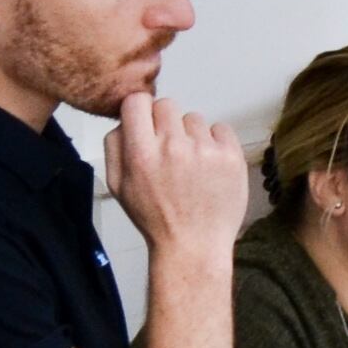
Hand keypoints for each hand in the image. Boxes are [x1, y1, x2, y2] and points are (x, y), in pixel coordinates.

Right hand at [105, 91, 251, 259]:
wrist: (193, 245)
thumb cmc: (154, 218)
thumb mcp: (118, 186)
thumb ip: (115, 146)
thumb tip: (125, 118)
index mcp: (141, 153)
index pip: (137, 101)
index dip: (140, 110)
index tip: (145, 123)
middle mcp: (173, 147)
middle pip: (167, 105)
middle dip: (165, 122)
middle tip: (169, 148)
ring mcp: (205, 150)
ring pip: (194, 118)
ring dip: (191, 135)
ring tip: (191, 164)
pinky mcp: (231, 156)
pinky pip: (221, 128)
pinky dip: (215, 142)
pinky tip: (210, 165)